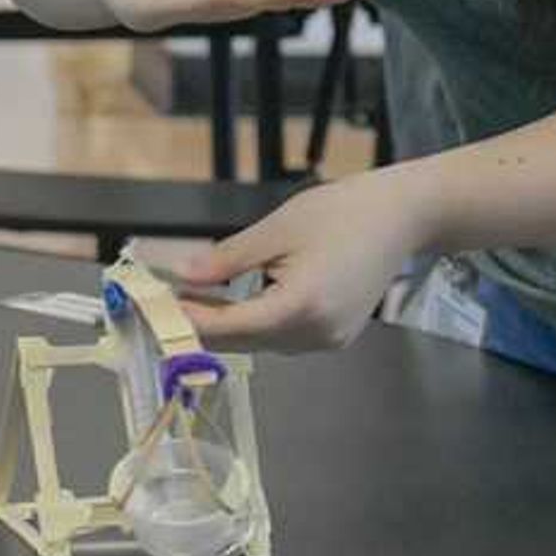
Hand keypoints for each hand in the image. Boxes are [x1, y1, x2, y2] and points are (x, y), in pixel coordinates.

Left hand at [179, 172, 435, 353]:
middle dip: (200, 321)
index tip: (152, 306)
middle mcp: (315, 335)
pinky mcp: (335, 336)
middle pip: (240, 341)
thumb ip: (225, 260)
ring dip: (227, 323)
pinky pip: (282, 337)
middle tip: (164, 298)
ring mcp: (328, 340)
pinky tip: (237, 299)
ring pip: (259, 342)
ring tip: (194, 295)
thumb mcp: (275, 230)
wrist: (402, 217)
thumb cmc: (343, 213)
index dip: (185, 319)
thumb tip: (182, 277)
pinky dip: (255, 321)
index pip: (226, 328)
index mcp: (300, 308)